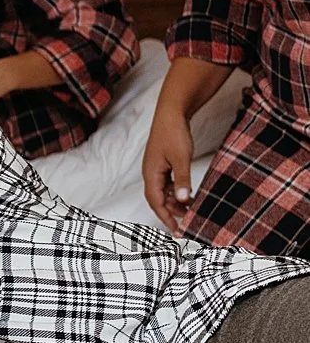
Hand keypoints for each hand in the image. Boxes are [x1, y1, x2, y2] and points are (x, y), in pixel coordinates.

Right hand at [142, 106, 195, 235]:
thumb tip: (182, 199)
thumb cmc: (172, 133)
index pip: (155, 202)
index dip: (165, 217)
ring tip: (190, 210)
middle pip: (158, 199)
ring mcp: (157, 168)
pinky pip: (168, 183)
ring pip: (164, 192)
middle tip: (188, 222)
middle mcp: (151, 173)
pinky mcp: (163, 163)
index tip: (176, 229)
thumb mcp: (181, 158)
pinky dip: (177, 191)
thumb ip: (182, 179)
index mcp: (150, 173)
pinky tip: (188, 194)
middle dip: (171, 212)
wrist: (171, 113)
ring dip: (175, 202)